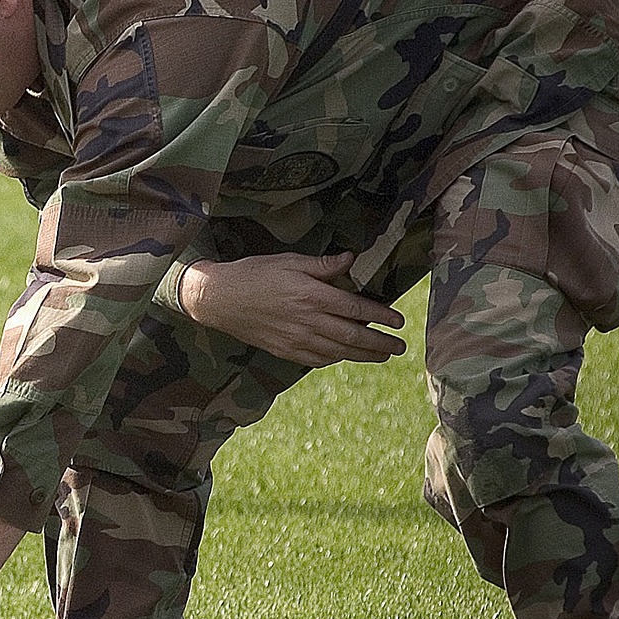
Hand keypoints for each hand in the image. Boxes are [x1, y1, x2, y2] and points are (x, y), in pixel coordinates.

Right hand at [178, 251, 406, 366]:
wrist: (218, 300)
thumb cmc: (253, 274)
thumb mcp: (288, 261)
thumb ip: (321, 264)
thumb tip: (350, 259)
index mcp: (310, 295)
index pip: (355, 307)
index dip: (380, 315)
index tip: (398, 320)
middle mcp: (306, 321)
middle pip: (353, 336)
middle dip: (380, 343)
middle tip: (400, 347)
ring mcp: (295, 339)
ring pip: (338, 352)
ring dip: (364, 356)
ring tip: (382, 356)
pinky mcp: (284, 350)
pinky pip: (317, 360)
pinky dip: (336, 359)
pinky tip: (345, 356)